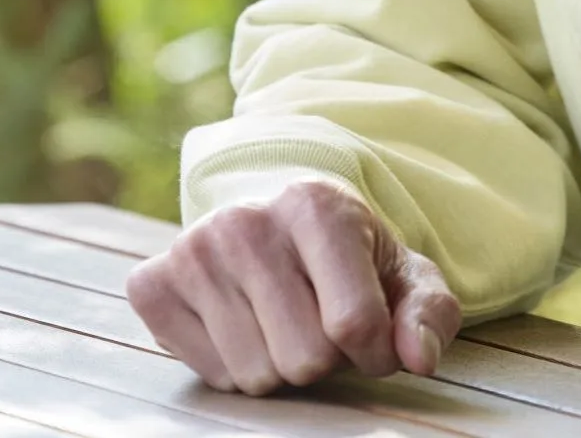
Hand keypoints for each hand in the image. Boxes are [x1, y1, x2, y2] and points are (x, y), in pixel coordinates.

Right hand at [125, 179, 460, 395]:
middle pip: (303, 359)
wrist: (276, 217)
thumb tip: (419, 357)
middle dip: (325, 358)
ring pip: (255, 376)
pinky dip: (231, 364)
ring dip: (279, 364)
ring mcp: (193, 250)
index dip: (375, 352)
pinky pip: (207, 375)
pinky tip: (242, 321)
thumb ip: (428, 313)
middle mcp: (246, 220)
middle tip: (321, 320)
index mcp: (315, 204)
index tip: (375, 338)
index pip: (353, 323)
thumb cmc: (350, 255)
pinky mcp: (152, 283)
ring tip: (284, 319)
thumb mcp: (403, 272)